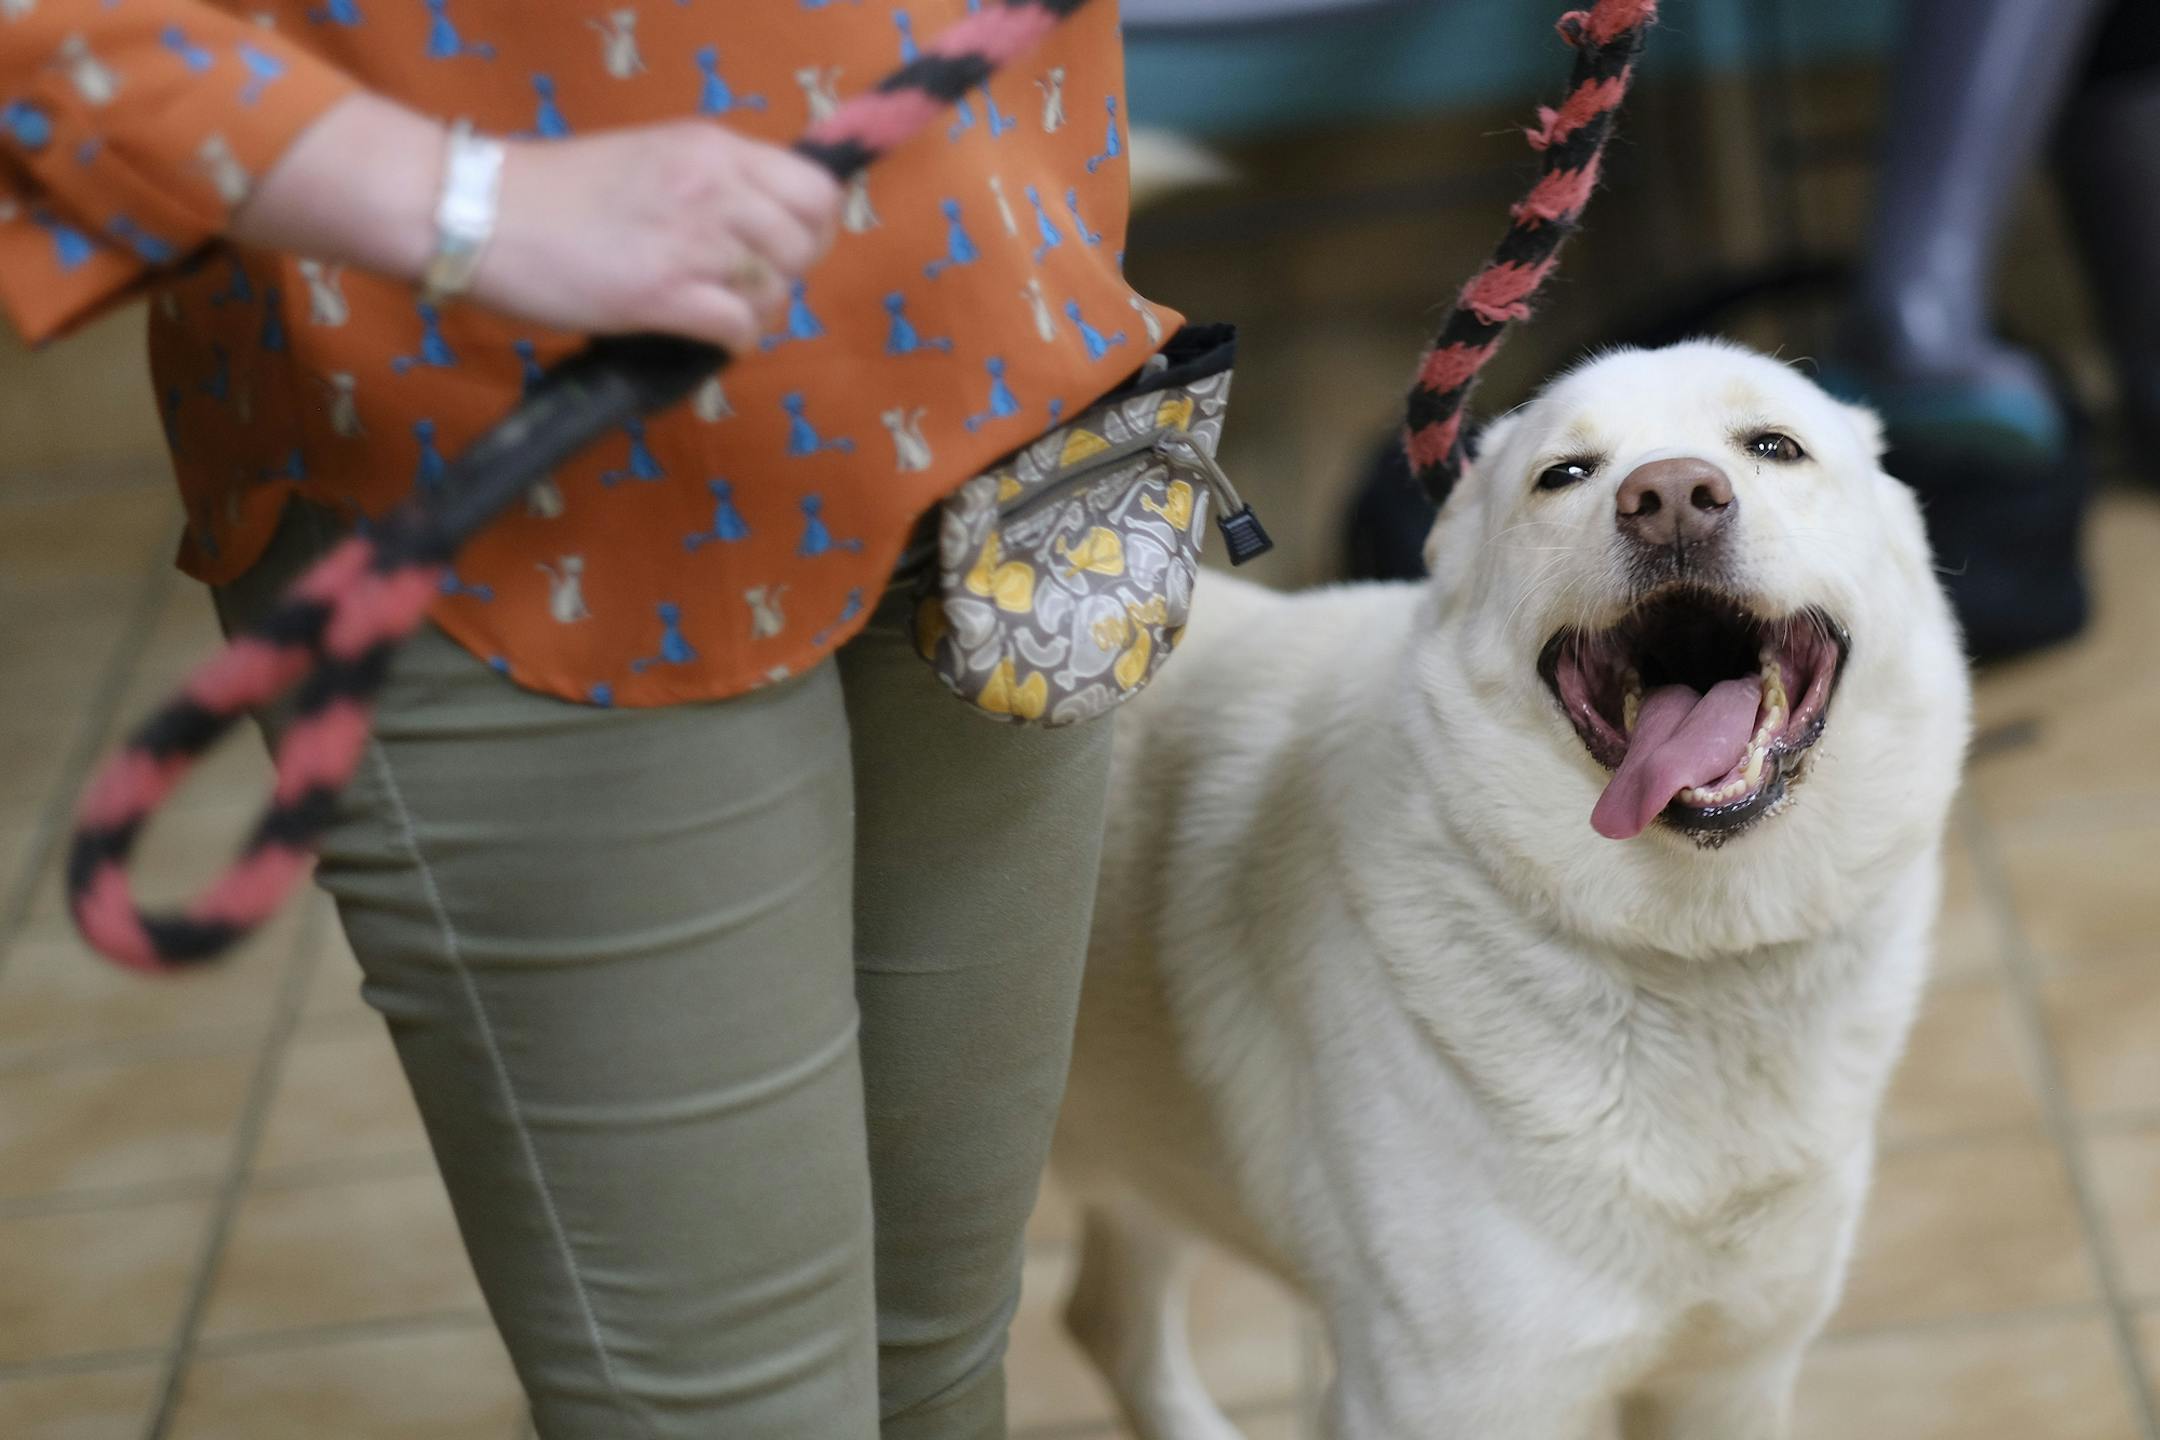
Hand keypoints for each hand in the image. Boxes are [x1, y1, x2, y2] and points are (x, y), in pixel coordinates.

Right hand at [231, 93, 840, 352]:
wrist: (479, 210)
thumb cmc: (555, 191)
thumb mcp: (649, 159)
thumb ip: (708, 180)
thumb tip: (758, 220)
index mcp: (711, 147)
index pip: (815, 188)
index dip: (812, 228)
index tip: (784, 247)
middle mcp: (713, 186)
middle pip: (805, 244)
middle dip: (787, 274)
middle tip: (748, 287)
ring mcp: (691, 241)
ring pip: (777, 290)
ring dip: (757, 310)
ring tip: (716, 310)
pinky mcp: (663, 294)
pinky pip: (739, 328)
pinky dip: (731, 340)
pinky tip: (702, 334)